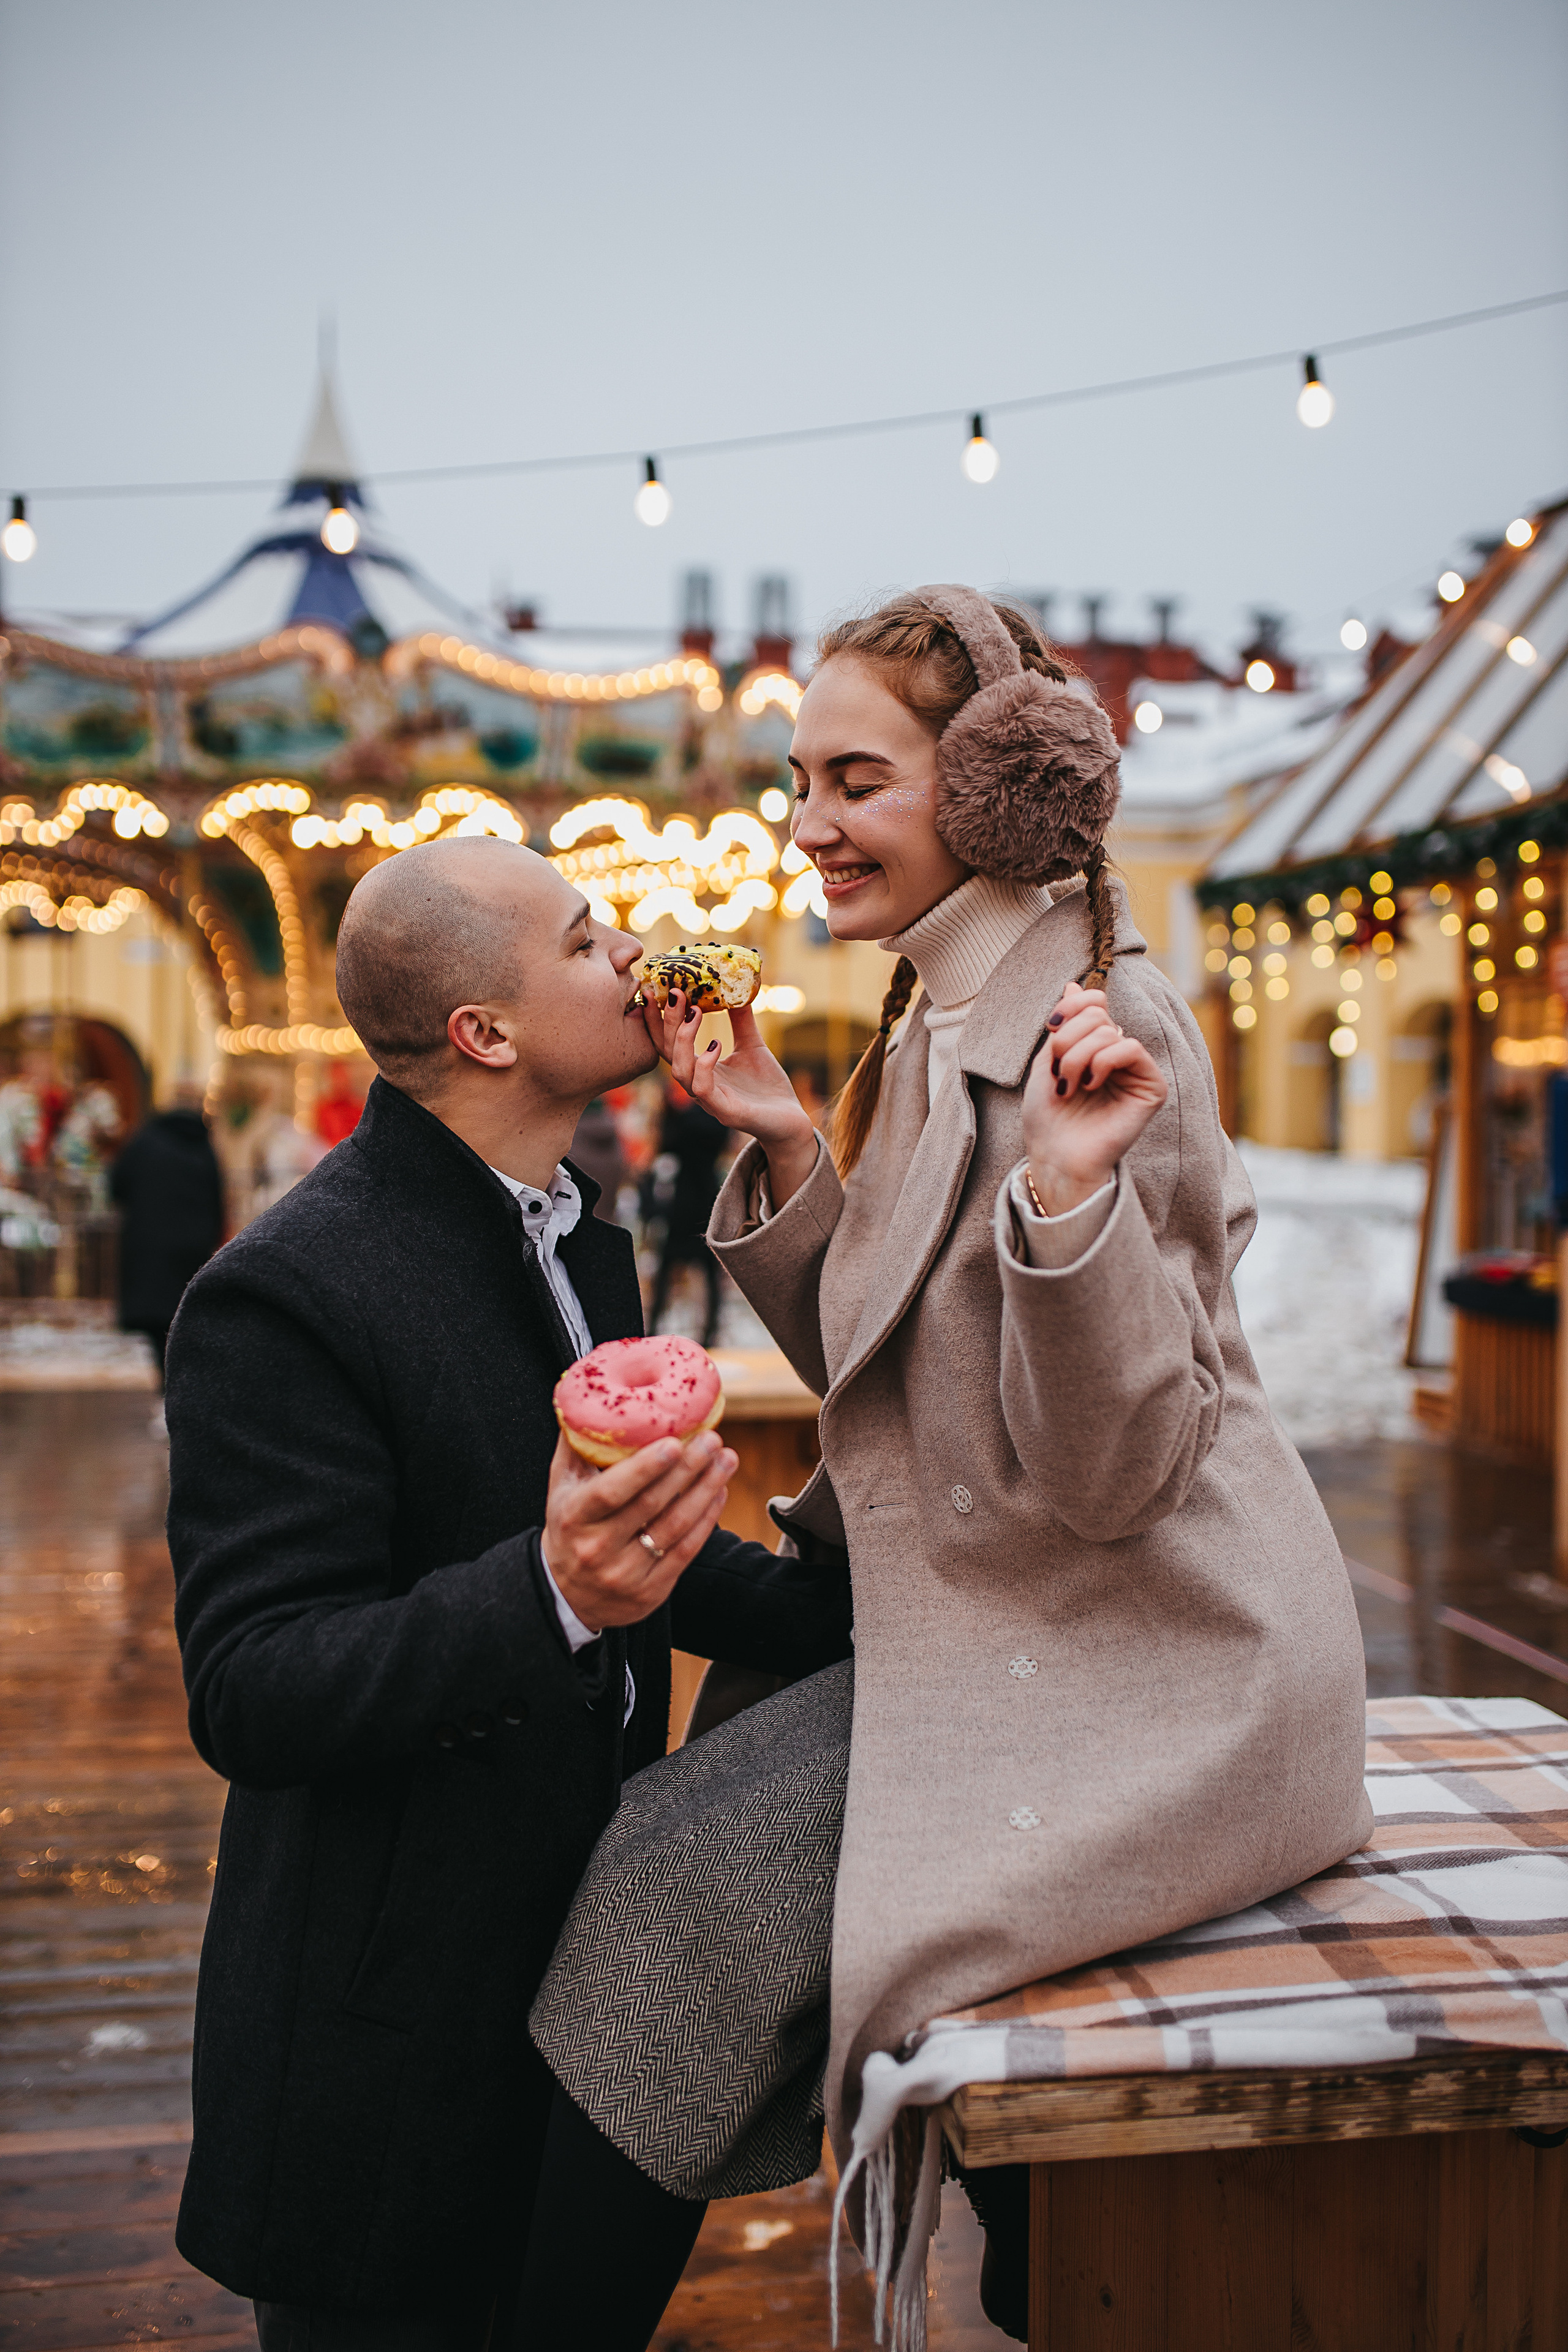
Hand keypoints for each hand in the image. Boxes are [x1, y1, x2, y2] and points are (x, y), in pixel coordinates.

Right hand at [543, 1426, 738, 1630]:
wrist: (567, 1594)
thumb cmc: (569, 1526)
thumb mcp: (560, 1488)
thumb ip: (575, 1446)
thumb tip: (589, 1396)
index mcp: (574, 1517)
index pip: (611, 1492)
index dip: (644, 1468)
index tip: (675, 1442)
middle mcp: (598, 1548)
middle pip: (651, 1505)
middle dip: (688, 1469)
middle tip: (713, 1439)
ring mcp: (626, 1573)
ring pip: (675, 1527)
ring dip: (706, 1489)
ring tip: (726, 1459)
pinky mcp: (651, 1591)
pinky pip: (686, 1551)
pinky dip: (707, 1519)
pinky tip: (719, 1492)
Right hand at [643, 990, 817, 1207]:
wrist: (791, 1120)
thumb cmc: (767, 1086)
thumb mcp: (752, 1046)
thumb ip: (741, 1020)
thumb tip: (735, 987)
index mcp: (700, 1069)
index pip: (668, 1043)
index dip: (657, 1019)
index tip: (654, 989)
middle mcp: (698, 1084)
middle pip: (668, 1053)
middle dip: (666, 1022)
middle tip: (675, 992)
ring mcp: (710, 1100)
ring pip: (680, 1071)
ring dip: (682, 1040)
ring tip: (695, 1012)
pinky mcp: (727, 1112)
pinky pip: (703, 1089)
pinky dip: (704, 1065)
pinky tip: (715, 1045)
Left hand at [1021, 982, 1167, 1211]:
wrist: (1054, 1156)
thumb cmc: (1048, 1117)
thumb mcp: (1047, 1060)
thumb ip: (1064, 1024)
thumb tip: (1073, 984)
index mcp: (1095, 1045)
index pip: (1094, 1001)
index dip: (1071, 1006)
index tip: (1051, 1027)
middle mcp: (1118, 1054)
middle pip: (1097, 1014)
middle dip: (1067, 1041)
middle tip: (1058, 1074)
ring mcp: (1136, 1070)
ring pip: (1109, 1031)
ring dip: (1077, 1058)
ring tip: (1069, 1088)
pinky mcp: (1152, 1087)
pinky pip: (1130, 1049)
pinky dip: (1103, 1063)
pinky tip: (1092, 1086)